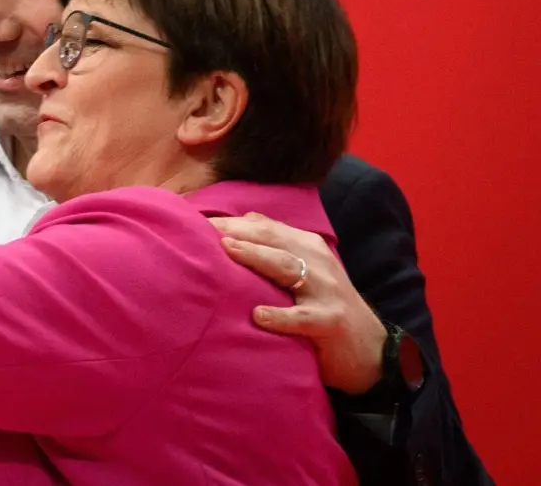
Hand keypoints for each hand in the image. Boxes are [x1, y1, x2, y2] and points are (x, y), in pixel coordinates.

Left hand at [212, 212, 387, 394]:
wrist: (372, 350)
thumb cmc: (325, 306)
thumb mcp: (305, 268)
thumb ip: (278, 245)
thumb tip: (242, 218)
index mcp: (306, 246)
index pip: (265, 226)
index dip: (231, 221)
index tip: (195, 220)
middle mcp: (317, 262)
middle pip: (273, 239)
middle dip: (238, 231)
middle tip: (202, 228)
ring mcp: (326, 290)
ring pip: (288, 267)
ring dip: (256, 257)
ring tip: (227, 250)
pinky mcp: (331, 321)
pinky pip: (303, 318)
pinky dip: (281, 316)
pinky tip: (257, 316)